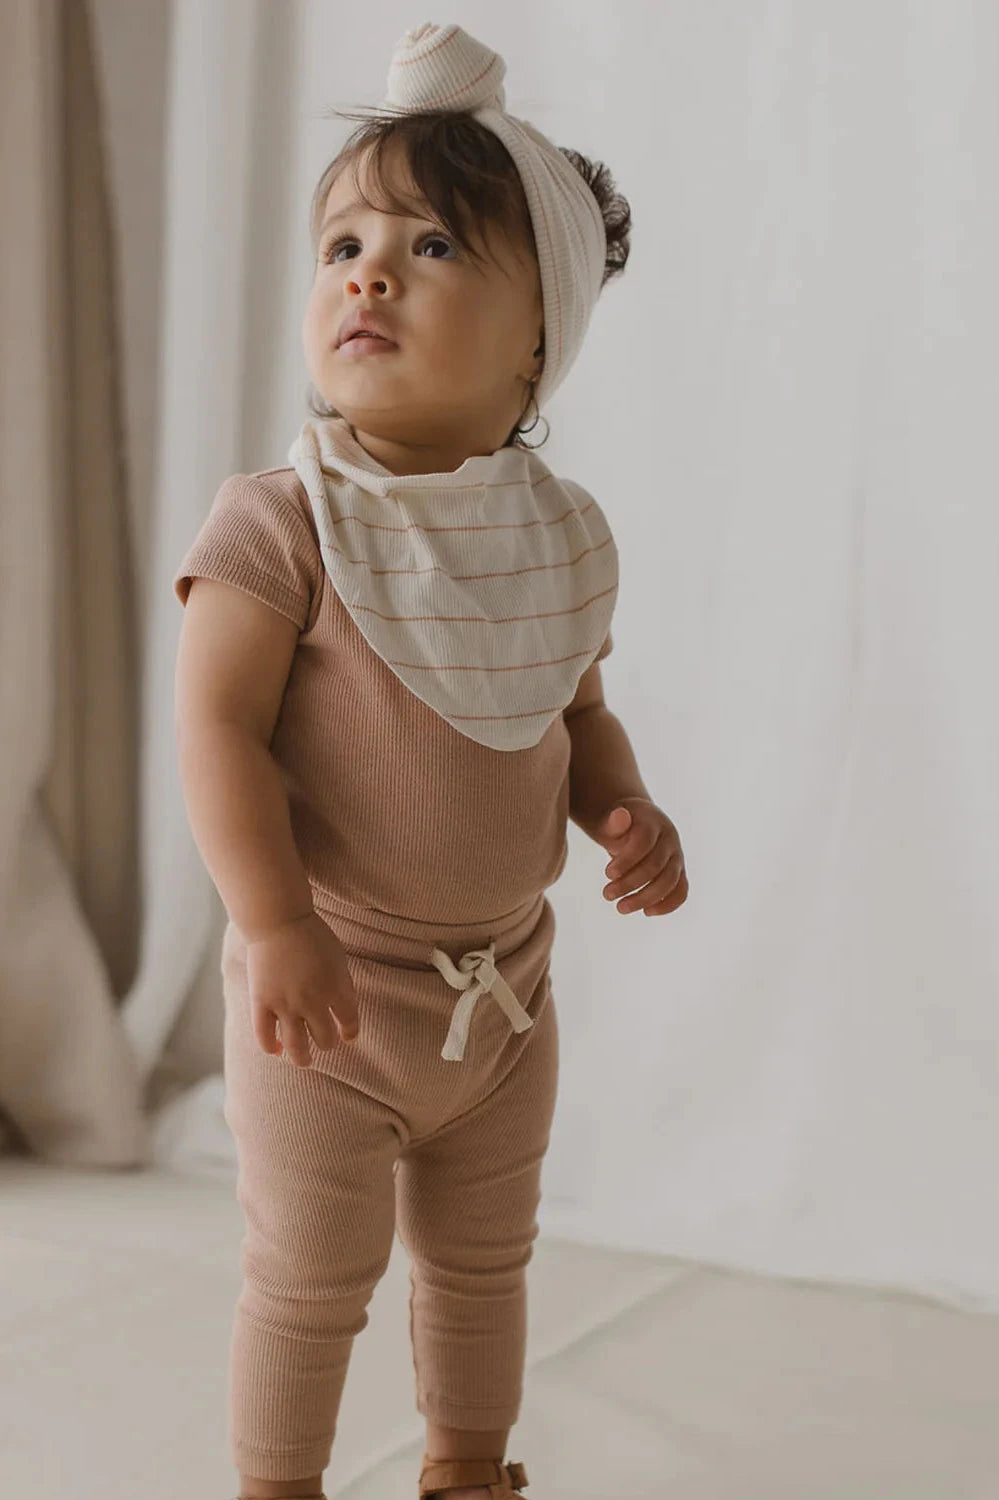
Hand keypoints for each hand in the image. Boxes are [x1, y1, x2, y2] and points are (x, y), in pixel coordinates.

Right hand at [244, 911, 359, 1066]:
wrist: (279, 920)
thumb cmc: (311, 935)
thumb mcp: (338, 959)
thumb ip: (342, 987)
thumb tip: (343, 1013)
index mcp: (336, 988)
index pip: (350, 1023)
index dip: (350, 1033)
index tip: (348, 1038)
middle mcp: (313, 1001)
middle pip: (324, 1039)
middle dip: (326, 1043)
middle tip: (323, 1042)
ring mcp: (286, 1004)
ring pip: (297, 1047)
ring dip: (302, 1058)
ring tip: (304, 1059)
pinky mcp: (262, 1003)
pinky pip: (265, 1037)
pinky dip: (271, 1047)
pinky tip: (277, 1049)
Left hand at [595, 797, 687, 915]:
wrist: (636, 825)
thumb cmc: (620, 826)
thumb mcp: (612, 822)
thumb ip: (614, 822)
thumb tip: (620, 815)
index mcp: (654, 822)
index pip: (644, 842)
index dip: (627, 860)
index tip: (607, 874)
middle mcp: (670, 839)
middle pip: (655, 865)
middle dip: (630, 883)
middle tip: (607, 895)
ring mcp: (677, 857)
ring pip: (669, 881)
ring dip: (645, 898)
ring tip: (621, 907)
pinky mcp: (679, 873)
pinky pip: (681, 891)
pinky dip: (668, 904)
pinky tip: (647, 912)